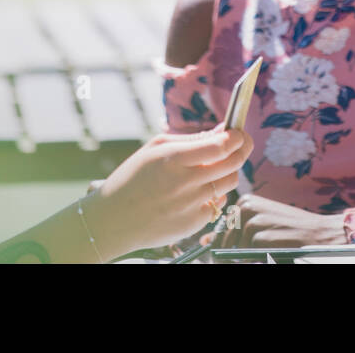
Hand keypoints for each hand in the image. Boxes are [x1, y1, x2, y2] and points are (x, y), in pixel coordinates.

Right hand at [85, 126, 252, 256]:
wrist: (112, 220)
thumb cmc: (133, 178)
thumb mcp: (155, 148)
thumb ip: (192, 139)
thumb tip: (223, 131)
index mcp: (174, 159)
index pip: (221, 146)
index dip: (237, 137)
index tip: (239, 132)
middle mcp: (185, 183)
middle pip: (233, 164)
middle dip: (242, 150)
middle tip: (241, 144)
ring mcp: (191, 206)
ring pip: (229, 183)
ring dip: (230, 171)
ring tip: (218, 167)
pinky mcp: (193, 224)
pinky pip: (217, 204)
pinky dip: (215, 194)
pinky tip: (201, 190)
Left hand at [209, 194, 345, 249]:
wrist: (319, 234)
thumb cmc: (289, 230)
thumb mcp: (261, 225)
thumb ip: (234, 231)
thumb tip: (205, 241)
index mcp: (246, 202)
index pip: (220, 228)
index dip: (223, 244)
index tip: (230, 252)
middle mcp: (246, 207)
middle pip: (222, 239)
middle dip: (228, 253)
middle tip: (248, 255)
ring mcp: (252, 220)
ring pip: (234, 248)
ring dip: (243, 256)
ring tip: (266, 250)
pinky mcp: (259, 235)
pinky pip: (245, 254)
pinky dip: (254, 258)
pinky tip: (271, 252)